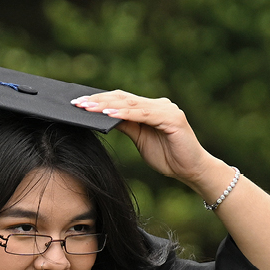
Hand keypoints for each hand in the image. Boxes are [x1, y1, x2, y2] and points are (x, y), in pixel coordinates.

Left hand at [71, 91, 220, 192]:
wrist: (192, 171)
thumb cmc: (169, 157)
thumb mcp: (141, 140)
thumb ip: (127, 126)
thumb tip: (105, 117)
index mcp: (151, 108)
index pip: (121, 100)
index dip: (100, 100)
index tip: (79, 104)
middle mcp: (159, 104)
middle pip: (123, 98)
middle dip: (99, 101)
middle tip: (77, 103)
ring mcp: (166, 109)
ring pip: (131, 104)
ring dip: (107, 105)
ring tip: (88, 107)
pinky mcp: (172, 119)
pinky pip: (144, 114)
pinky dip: (125, 114)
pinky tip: (109, 115)